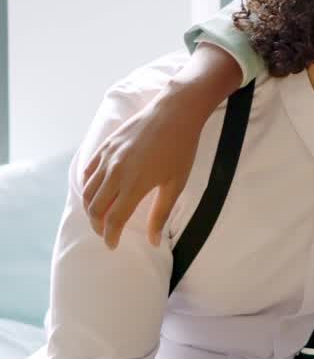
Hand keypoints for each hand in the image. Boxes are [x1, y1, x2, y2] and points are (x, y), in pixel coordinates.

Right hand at [82, 88, 204, 248]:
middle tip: (106, 233)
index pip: (113, 219)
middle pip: (95, 208)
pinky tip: (96, 192)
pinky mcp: (105, 146)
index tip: (113, 245)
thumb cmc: (181, 149)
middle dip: (98, 225)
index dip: (111, 236)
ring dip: (90, 208)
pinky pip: (88, 172)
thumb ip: (161, 213)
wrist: (175, 112)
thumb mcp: (175, 184)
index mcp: (134, 185)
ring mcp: (107, 158)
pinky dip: (88, 186)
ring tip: (100, 216)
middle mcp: (115, 172)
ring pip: (87, 191)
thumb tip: (154, 241)